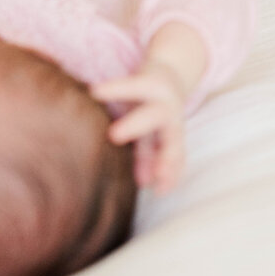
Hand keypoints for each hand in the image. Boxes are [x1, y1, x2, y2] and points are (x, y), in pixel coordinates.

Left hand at [89, 61, 186, 193]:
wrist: (172, 85)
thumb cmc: (143, 92)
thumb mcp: (134, 94)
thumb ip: (123, 112)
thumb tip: (106, 131)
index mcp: (152, 87)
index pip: (133, 87)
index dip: (116, 89)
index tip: (94, 90)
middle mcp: (166, 105)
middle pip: (152, 115)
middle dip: (134, 125)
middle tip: (113, 134)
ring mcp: (176, 125)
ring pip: (172, 142)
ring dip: (164, 161)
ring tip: (156, 181)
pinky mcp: (179, 142)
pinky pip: (178, 160)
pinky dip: (171, 176)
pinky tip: (161, 190)